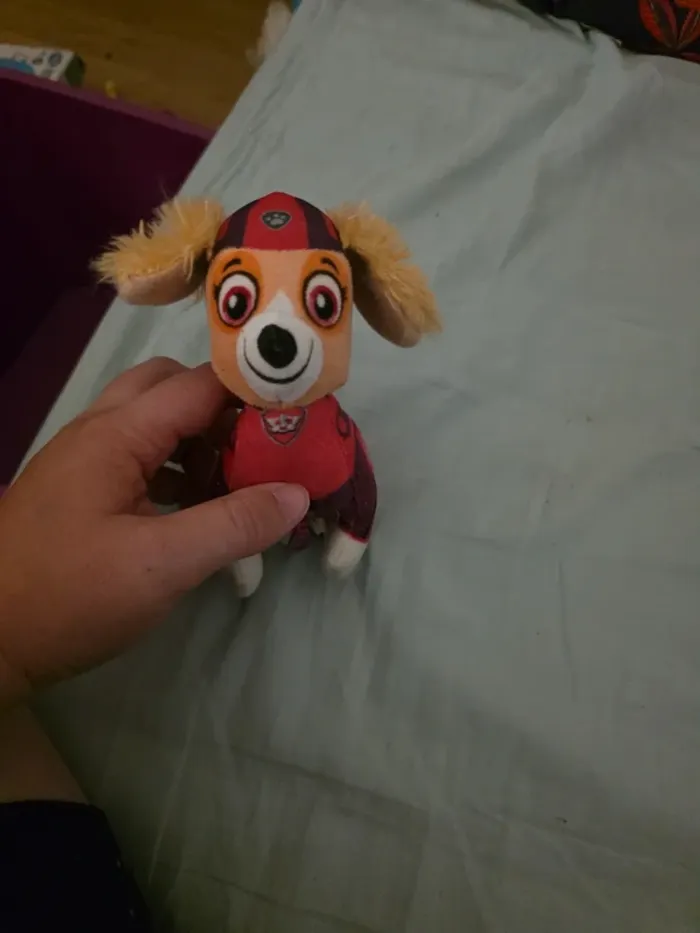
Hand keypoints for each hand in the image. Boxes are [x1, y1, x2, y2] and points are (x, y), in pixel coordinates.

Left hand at [0, 359, 308, 704]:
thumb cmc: (69, 597)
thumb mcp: (161, 566)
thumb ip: (233, 525)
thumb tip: (298, 494)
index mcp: (116, 434)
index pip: (199, 385)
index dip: (254, 393)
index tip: (302, 416)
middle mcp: (97, 431)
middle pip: (170, 386)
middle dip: (223, 407)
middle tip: (265, 445)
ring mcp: (84, 459)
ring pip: (152, 420)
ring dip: (199, 437)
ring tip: (240, 477)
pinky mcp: (80, 489)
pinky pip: (138, 454)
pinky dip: (175, 465)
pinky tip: (197, 507)